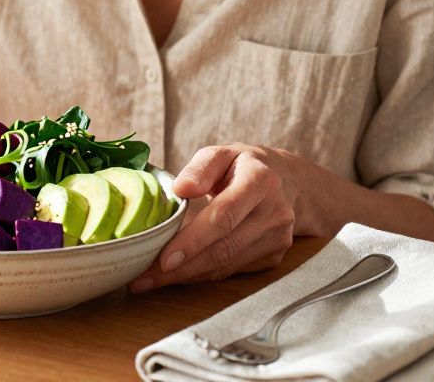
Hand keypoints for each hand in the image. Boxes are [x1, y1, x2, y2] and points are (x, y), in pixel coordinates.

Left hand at [129, 143, 302, 291]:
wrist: (288, 182)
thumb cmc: (243, 166)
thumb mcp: (221, 154)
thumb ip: (200, 168)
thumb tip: (180, 189)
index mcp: (260, 181)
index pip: (223, 216)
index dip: (193, 241)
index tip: (164, 260)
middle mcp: (274, 212)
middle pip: (224, 248)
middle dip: (182, 268)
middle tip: (144, 277)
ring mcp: (277, 238)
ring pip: (226, 265)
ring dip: (187, 276)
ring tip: (151, 280)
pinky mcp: (274, 256)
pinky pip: (232, 270)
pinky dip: (202, 275)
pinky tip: (178, 275)